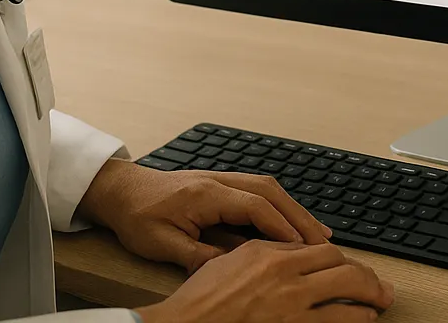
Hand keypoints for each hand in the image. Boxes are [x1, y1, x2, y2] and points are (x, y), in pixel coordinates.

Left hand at [78, 160, 332, 272]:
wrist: (122, 189)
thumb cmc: (138, 216)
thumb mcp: (161, 244)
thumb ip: (197, 256)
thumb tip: (231, 269)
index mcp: (206, 194)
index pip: (254, 207)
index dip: (280, 227)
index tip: (301, 248)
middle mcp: (219, 180)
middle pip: (270, 193)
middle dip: (300, 216)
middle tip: (325, 241)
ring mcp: (222, 178)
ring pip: (268, 189)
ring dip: (294, 209)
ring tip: (319, 234)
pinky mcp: (221, 183)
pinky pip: (259, 191)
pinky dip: (280, 205)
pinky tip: (291, 222)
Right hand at [137, 239, 394, 322]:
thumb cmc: (199, 302)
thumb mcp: (226, 264)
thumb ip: (259, 255)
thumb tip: (285, 255)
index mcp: (266, 253)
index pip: (316, 248)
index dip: (339, 258)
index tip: (348, 266)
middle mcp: (283, 273)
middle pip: (338, 264)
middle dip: (364, 274)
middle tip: (379, 284)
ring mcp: (290, 303)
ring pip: (346, 290)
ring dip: (369, 295)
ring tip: (380, 300)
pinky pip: (336, 320)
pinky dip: (356, 318)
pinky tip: (363, 319)